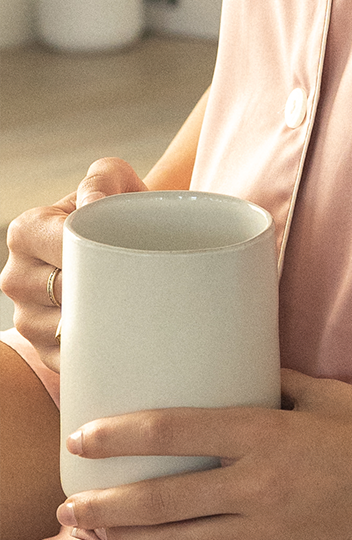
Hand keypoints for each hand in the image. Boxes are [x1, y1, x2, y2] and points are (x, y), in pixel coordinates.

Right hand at [1, 158, 146, 372]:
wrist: (126, 245)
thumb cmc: (120, 212)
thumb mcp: (115, 181)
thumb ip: (104, 179)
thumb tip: (94, 205)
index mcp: (26, 232)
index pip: (61, 246)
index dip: (99, 253)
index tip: (134, 255)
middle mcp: (16, 278)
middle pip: (63, 292)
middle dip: (106, 290)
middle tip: (146, 285)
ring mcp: (27, 320)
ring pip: (65, 330)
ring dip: (106, 324)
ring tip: (137, 309)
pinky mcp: (46, 352)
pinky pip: (74, 361)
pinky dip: (101, 354)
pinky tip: (125, 339)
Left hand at [55, 368, 351, 539]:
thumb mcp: (324, 393)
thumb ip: (272, 384)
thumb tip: (229, 367)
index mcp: (270, 434)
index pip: (176, 432)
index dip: (120, 437)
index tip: (81, 437)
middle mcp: (263, 487)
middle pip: (161, 504)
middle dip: (106, 509)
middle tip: (70, 507)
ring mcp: (274, 531)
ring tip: (96, 537)